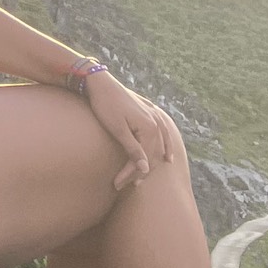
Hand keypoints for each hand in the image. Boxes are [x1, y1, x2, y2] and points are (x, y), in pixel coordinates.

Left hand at [85, 71, 181, 189]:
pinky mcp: (150, 112)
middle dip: (138, 171)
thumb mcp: (117, 129)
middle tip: (124, 184)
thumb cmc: (106, 106)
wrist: (100, 82)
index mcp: (150, 128)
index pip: (144, 159)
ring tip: (141, 178)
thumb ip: (132, 149)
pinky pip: (164, 134)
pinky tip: (167, 156)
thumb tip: (145, 169)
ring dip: (151, 163)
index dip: (131, 174)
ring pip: (158, 147)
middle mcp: (157, 123)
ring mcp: (155, 117)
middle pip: (152, 155)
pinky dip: (166, 147)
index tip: (118, 184)